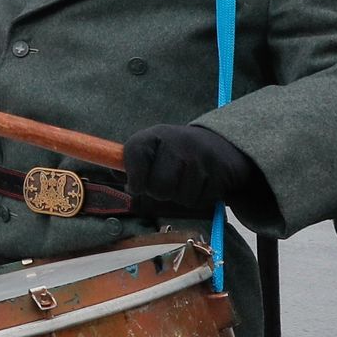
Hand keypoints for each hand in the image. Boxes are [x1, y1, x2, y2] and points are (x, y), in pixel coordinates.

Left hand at [124, 123, 258, 209]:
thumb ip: (133, 164)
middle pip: (158, 187)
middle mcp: (177, 141)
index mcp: (154, 135)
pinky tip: (201, 183)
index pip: (134, 155)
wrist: (222, 144)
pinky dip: (199, 198)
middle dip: (160, 193)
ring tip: (185, 181)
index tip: (137, 185)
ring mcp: (200, 156)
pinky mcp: (219, 171)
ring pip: (181, 197)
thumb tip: (115, 175)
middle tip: (166, 185)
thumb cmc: (176, 153)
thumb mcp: (153, 150)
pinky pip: (200, 200)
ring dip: (182, 197)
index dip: (134, 179)